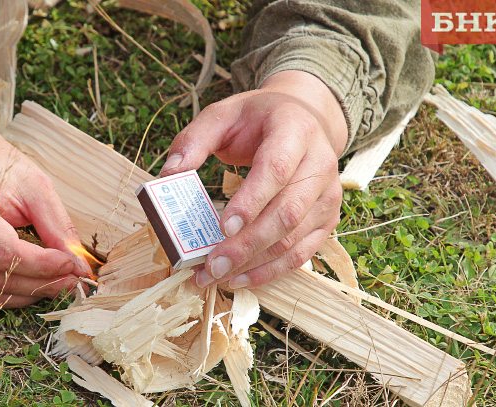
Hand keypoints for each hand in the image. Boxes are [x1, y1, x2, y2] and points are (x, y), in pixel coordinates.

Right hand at [0, 113, 89, 309]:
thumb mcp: (37, 188)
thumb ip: (57, 227)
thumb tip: (78, 265)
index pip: (4, 253)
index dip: (42, 265)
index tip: (72, 265)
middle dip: (41, 283)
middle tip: (72, 280)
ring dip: (29, 293)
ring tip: (58, 282)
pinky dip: (10, 295)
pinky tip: (33, 283)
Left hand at [160, 70, 346, 288]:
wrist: (305, 119)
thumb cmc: (259, 119)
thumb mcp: (224, 114)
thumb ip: (195, 139)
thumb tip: (168, 173)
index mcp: (295, 131)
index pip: (276, 170)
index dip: (252, 201)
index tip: (223, 227)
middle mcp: (320, 165)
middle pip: (287, 213)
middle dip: (246, 245)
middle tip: (211, 266)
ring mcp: (327, 195)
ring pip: (293, 240)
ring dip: (254, 264)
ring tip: (215, 276)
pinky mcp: (326, 219)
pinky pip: (301, 253)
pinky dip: (270, 271)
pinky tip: (240, 279)